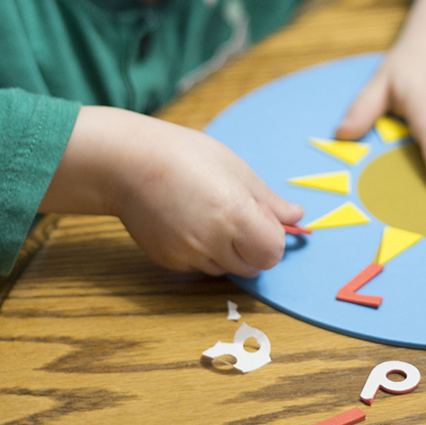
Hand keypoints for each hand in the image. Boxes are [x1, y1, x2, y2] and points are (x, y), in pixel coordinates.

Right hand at [41, 106, 302, 275]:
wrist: (128, 164)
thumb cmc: (185, 156)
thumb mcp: (235, 169)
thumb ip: (269, 201)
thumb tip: (297, 217)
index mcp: (235, 215)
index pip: (273, 252)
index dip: (273, 238)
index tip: (263, 219)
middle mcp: (213, 242)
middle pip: (253, 266)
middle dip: (254, 247)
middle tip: (238, 216)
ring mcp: (189, 255)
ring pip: (226, 268)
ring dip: (229, 251)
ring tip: (210, 214)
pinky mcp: (169, 261)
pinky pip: (199, 265)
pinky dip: (202, 251)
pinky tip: (189, 221)